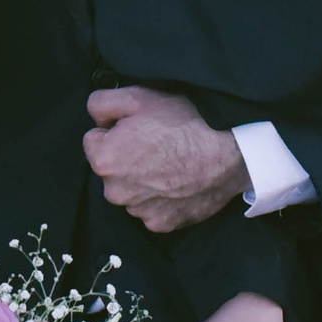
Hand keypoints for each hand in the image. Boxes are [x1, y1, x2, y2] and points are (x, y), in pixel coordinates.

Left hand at [84, 86, 250, 233]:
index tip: (136, 127)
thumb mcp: (138, 96)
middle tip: (156, 144)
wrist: (228, 154)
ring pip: (131, 190)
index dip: (114, 130)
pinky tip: (179, 182)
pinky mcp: (161, 224)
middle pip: (112, 168)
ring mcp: (139, 211)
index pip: (93, 140)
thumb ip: (101, 103)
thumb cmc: (184, 123)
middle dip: (126, 157)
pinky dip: (161, 199)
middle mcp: (115, 192)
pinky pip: (152, 209)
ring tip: (171, 163)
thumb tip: (96, 118)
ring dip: (143, 179)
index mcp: (103, 160)